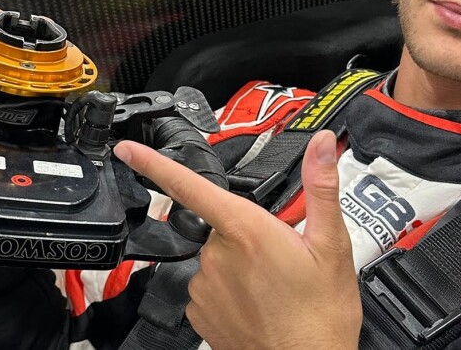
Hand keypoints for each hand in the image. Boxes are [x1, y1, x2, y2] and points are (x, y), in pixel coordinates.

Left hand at [114, 130, 361, 349]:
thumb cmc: (319, 315)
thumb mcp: (332, 244)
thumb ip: (321, 187)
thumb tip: (322, 145)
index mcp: (246, 230)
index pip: (189, 186)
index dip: (153, 165)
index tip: (128, 150)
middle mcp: (217, 256)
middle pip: (222, 225)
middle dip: (248, 233)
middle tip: (283, 256)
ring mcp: (205, 287)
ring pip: (218, 257)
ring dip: (240, 263)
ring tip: (274, 284)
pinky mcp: (200, 313)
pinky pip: (211, 286)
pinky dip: (230, 289)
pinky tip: (258, 301)